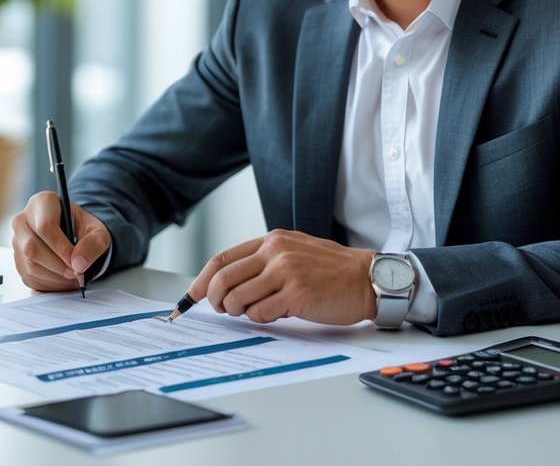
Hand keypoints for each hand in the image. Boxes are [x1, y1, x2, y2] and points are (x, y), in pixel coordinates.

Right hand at [11, 191, 110, 291]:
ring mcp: (17, 241)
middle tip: (77, 273)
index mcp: (42, 203)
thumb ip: (94, 244)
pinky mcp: (18, 260)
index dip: (61, 248)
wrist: (75, 236)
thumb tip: (78, 264)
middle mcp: (23, 220)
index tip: (76, 263)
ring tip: (73, 276)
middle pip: (33, 248)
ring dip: (55, 277)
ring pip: (30, 265)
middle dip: (58, 265)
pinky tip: (63, 279)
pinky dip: (49, 284)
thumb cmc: (84, 229)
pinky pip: (29, 277)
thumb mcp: (98, 231)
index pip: (45, 226)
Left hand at [185, 229, 376, 325]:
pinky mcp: (297, 293)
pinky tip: (278, 313)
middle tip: (223, 310)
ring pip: (239, 298)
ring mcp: (286, 271)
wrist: (366, 278)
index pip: (223, 258)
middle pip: (224, 278)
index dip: (203, 279)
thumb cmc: (331, 270)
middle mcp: (276, 251)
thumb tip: (229, 285)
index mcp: (272, 240)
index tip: (193, 295)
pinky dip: (261, 319)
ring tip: (257, 311)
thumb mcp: (294, 251)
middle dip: (215, 300)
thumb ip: (264, 262)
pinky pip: (260, 313)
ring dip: (240, 312)